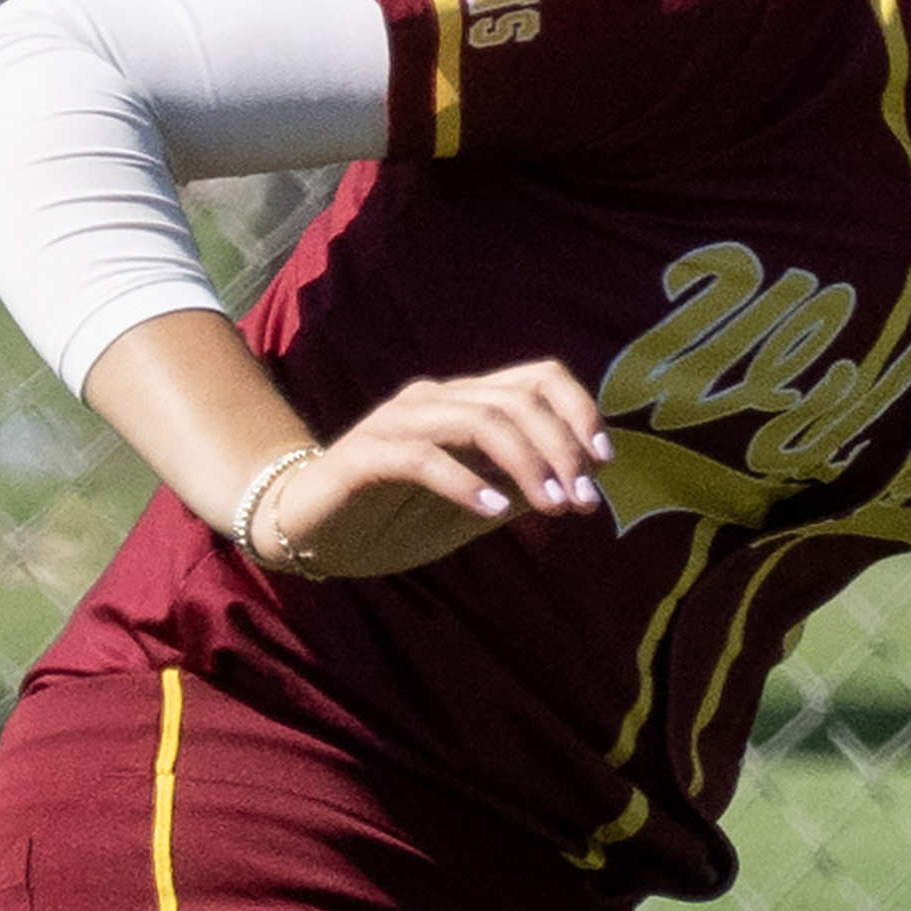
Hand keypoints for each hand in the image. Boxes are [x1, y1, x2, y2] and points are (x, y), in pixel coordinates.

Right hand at [236, 360, 611, 577]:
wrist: (307, 531)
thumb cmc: (390, 519)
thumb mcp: (470, 510)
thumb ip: (517, 490)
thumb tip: (578, 484)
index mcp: (463, 403)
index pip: (537, 378)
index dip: (579, 412)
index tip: (603, 465)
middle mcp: (433, 399)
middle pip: (517, 401)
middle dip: (561, 450)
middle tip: (580, 501)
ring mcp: (397, 423)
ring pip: (479, 421)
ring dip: (525, 465)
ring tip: (549, 508)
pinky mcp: (365, 455)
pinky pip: (423, 457)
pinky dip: (465, 482)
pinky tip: (490, 511)